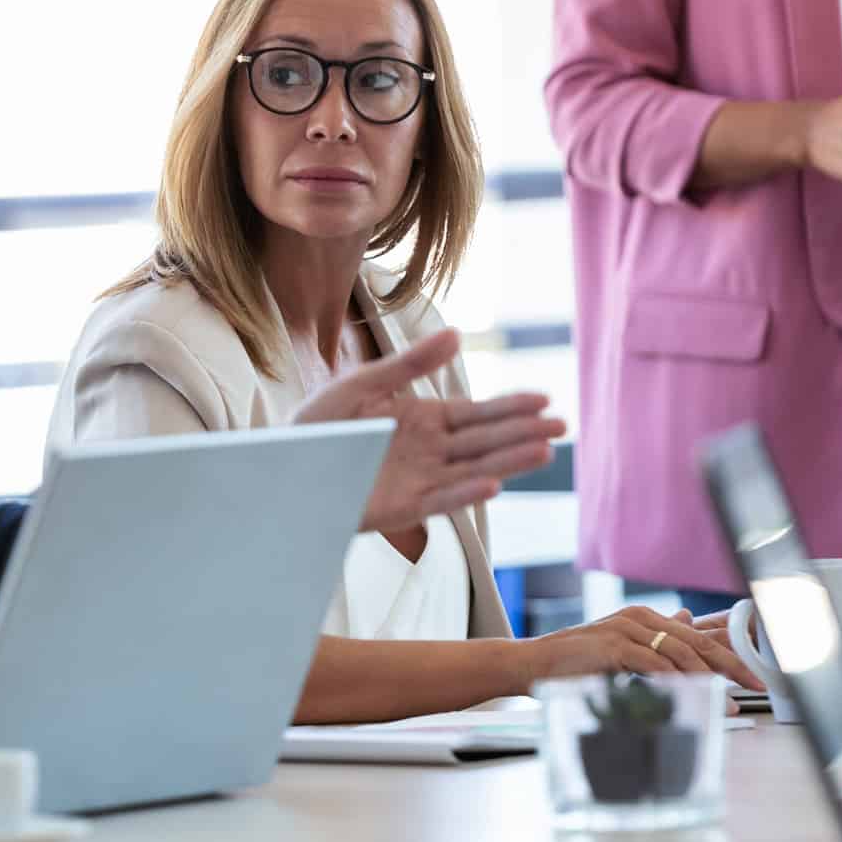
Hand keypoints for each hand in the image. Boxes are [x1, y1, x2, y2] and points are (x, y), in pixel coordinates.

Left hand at [293, 327, 564, 533]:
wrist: (279, 462)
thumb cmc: (319, 423)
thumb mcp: (365, 384)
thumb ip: (411, 363)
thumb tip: (458, 333)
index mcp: (425, 420)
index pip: (479, 414)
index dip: (512, 408)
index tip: (546, 399)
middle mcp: (430, 452)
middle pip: (486, 442)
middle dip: (524, 434)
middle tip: (562, 425)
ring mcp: (419, 481)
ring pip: (474, 470)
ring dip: (508, 463)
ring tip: (544, 451)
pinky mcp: (401, 508)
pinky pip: (440, 500)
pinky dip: (465, 494)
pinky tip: (492, 485)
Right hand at [528, 605, 764, 690]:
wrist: (531, 663)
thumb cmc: (574, 662)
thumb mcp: (619, 650)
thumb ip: (651, 643)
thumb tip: (686, 623)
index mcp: (644, 619)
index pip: (696, 633)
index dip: (729, 650)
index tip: (754, 671)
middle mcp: (639, 618)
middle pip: (696, 641)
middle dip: (731, 663)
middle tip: (757, 684)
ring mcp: (625, 629)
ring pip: (679, 652)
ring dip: (710, 678)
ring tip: (731, 699)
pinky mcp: (612, 646)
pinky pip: (652, 663)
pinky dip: (676, 680)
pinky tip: (693, 694)